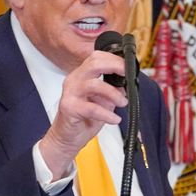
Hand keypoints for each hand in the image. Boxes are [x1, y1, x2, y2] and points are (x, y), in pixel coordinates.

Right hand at [39, 50, 128, 178]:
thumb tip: (127, 86)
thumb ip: (112, 91)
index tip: (128, 67)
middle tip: (128, 76)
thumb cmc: (83, 118)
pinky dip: (107, 114)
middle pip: (94, 64)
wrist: (67, 137)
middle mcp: (74, 80)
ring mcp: (70, 93)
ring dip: (113, 94)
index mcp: (81, 75)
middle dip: (115, 67)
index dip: (114, 59)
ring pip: (94, 85)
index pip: (96, 57)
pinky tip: (114, 119)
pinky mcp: (69, 108)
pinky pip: (92, 108)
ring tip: (123, 103)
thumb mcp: (103, 102)